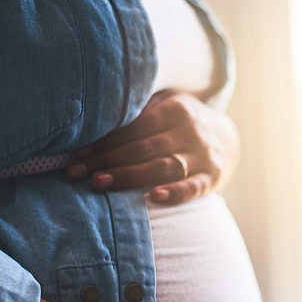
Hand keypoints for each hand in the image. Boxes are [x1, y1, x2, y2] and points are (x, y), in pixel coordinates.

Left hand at [65, 90, 239, 204]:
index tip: (74, 154)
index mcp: (175, 108)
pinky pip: (192, 187)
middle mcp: (190, 130)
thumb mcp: (165, 105)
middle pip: (142, 147)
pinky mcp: (212, 178)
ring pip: (162, 167)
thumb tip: (89, 121)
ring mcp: (203, 155)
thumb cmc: (181, 123)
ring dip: (129, 176)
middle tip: (75, 172)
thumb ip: (138, 111)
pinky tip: (154, 197)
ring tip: (99, 183)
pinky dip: (175, 193)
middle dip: (105, 160)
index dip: (102, 141)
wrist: (227, 140)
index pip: (132, 126)